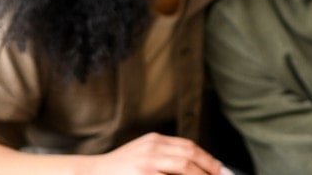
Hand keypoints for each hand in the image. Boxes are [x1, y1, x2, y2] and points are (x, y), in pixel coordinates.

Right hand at [78, 132, 226, 174]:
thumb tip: (194, 166)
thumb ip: (166, 154)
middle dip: (208, 169)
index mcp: (154, 140)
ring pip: (183, 169)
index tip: (219, 169)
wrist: (92, 173)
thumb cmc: (119, 168)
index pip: (188, 146)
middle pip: (189, 157)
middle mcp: (152, 149)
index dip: (207, 158)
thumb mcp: (143, 152)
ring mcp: (147, 165)